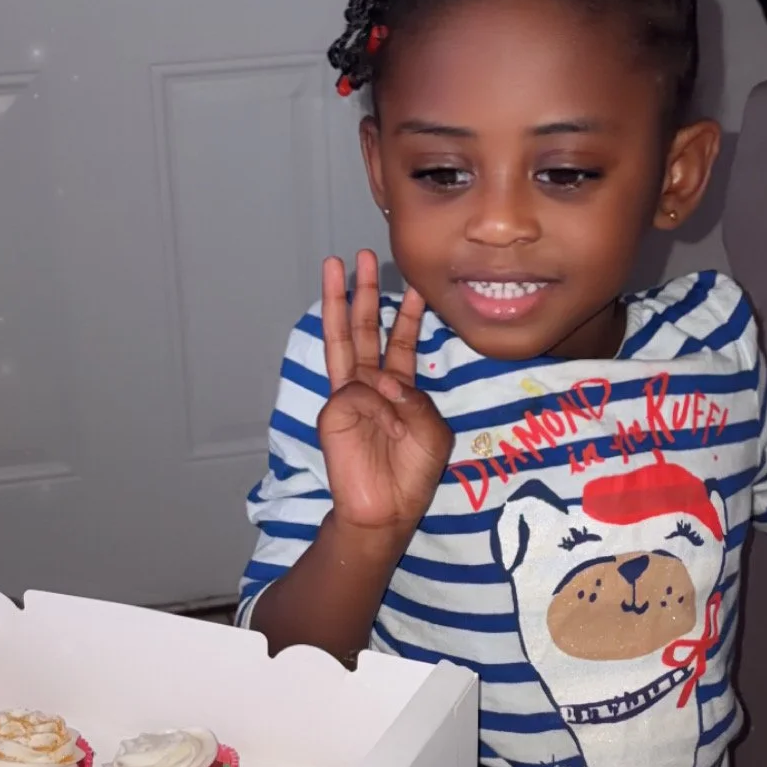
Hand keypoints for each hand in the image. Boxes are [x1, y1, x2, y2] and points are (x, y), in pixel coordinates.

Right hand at [318, 251, 451, 537]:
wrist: (385, 511)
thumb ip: (415, 401)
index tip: (414, 285)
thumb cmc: (410, 475)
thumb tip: (384, 382)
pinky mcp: (334, 412)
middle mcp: (370, 386)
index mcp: (398, 389)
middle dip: (363, 292)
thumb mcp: (432, 432)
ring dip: (338, 303)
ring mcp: (348, 396)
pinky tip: (385, 419)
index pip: (401, 342)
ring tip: (333, 267)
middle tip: (362, 256)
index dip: (408, 314)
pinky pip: (355, 391)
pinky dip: (373, 400)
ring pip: (343, 340)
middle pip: (366, 329)